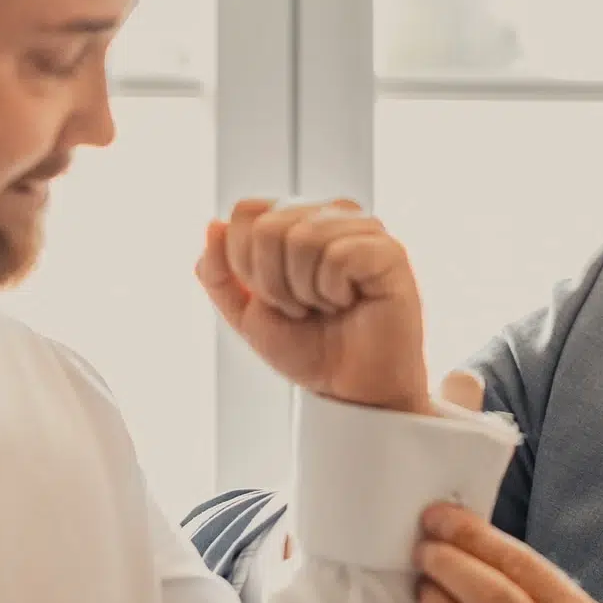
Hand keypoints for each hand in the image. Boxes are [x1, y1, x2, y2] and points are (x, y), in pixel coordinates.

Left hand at [196, 198, 432, 414]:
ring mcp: (363, 228)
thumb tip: (214, 225)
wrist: (350, 390)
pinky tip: (351, 302)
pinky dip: (334, 292)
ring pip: (302, 238)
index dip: (245, 263)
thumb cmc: (309, 348)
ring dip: (304, 290)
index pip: (247, 212)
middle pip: (268, 225)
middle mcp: (331, 213)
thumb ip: (218, 272)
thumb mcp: (245, 312)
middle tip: (302, 307)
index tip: (272, 296)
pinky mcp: (388, 251)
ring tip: (328, 306)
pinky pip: (339, 256)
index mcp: (297, 218)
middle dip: (272, 282)